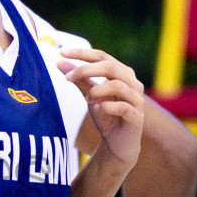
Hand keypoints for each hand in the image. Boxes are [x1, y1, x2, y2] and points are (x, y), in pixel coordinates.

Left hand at [58, 48, 143, 164]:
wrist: (117, 143)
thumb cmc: (105, 115)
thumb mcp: (90, 95)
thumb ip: (79, 79)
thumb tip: (60, 62)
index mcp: (122, 73)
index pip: (102, 57)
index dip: (82, 53)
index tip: (61, 52)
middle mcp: (132, 83)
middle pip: (111, 67)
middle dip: (87, 70)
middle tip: (68, 77)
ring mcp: (137, 100)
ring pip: (119, 86)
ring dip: (98, 89)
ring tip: (88, 97)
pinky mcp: (137, 117)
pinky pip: (125, 107)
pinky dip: (109, 106)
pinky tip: (98, 108)